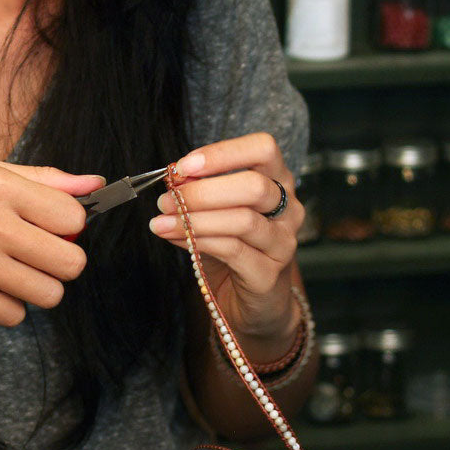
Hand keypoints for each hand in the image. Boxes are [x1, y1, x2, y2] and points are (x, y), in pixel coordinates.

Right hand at [0, 160, 102, 326]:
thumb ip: (44, 180)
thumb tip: (95, 184)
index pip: (73, 218)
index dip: (68, 224)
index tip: (49, 224)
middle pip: (71, 263)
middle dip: (61, 260)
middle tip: (35, 251)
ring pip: (49, 295)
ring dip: (37, 285)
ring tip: (11, 268)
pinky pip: (15, 315)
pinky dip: (8, 304)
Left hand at [149, 132, 303, 342]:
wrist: (250, 301)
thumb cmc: (233, 247)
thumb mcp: (216, 212)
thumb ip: (200, 191)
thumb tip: (173, 179)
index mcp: (278, 181)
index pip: (263, 148)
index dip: (222, 153)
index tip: (183, 166)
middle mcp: (289, 209)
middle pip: (253, 186)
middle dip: (202, 191)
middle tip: (166, 200)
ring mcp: (283, 242)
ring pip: (241, 220)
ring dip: (194, 218)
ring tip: (160, 222)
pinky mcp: (270, 274)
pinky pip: (233, 250)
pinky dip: (197, 241)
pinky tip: (173, 237)